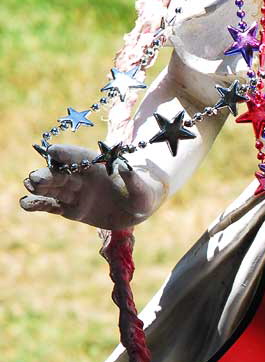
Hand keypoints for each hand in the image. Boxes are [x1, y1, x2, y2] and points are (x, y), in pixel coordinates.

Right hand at [20, 144, 165, 229]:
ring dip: (39, 187)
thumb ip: (132, 178)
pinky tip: (25, 204)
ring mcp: (75, 192)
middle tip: (35, 178)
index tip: (52, 152)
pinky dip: (39, 204)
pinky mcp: (71, 209)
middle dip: (48, 174)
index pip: (77, 156)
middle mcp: (81, 176)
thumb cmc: (142, 193)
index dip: (65, 153)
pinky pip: (52, 205)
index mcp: (96, 165)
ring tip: (29, 187)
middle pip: (60, 173)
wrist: (138, 209)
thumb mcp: (141, 188)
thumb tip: (126, 166)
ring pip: (53, 188)